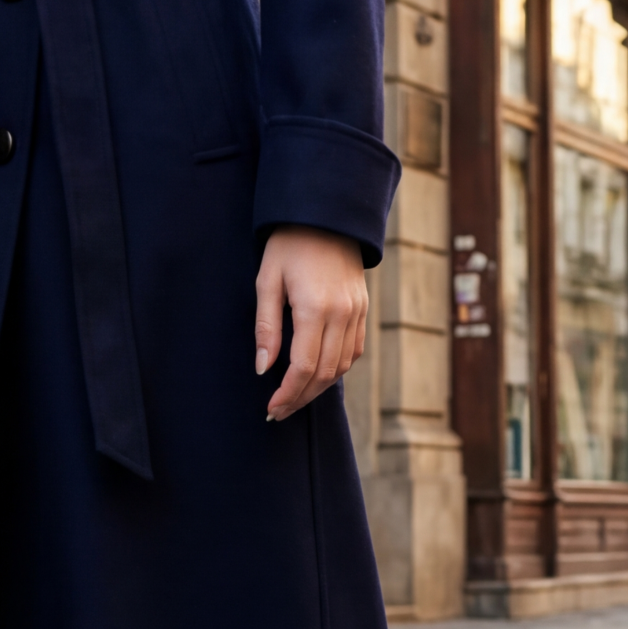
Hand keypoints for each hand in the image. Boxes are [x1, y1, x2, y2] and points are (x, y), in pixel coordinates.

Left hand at [255, 227, 367, 421]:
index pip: (303, 367)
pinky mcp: (363, 310)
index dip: (288, 393)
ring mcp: (357, 313)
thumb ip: (267, 327)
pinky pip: (354, 351)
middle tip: (279, 412)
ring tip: (295, 398)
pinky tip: (317, 375)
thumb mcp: (267, 281)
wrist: (326, 216)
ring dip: (319, 388)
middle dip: (301, 398)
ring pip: (342, 366)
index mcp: (315, 308)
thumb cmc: (289, 245)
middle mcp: (342, 314)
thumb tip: (264, 369)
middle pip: (324, 373)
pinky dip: (336, 369)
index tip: (271, 407)